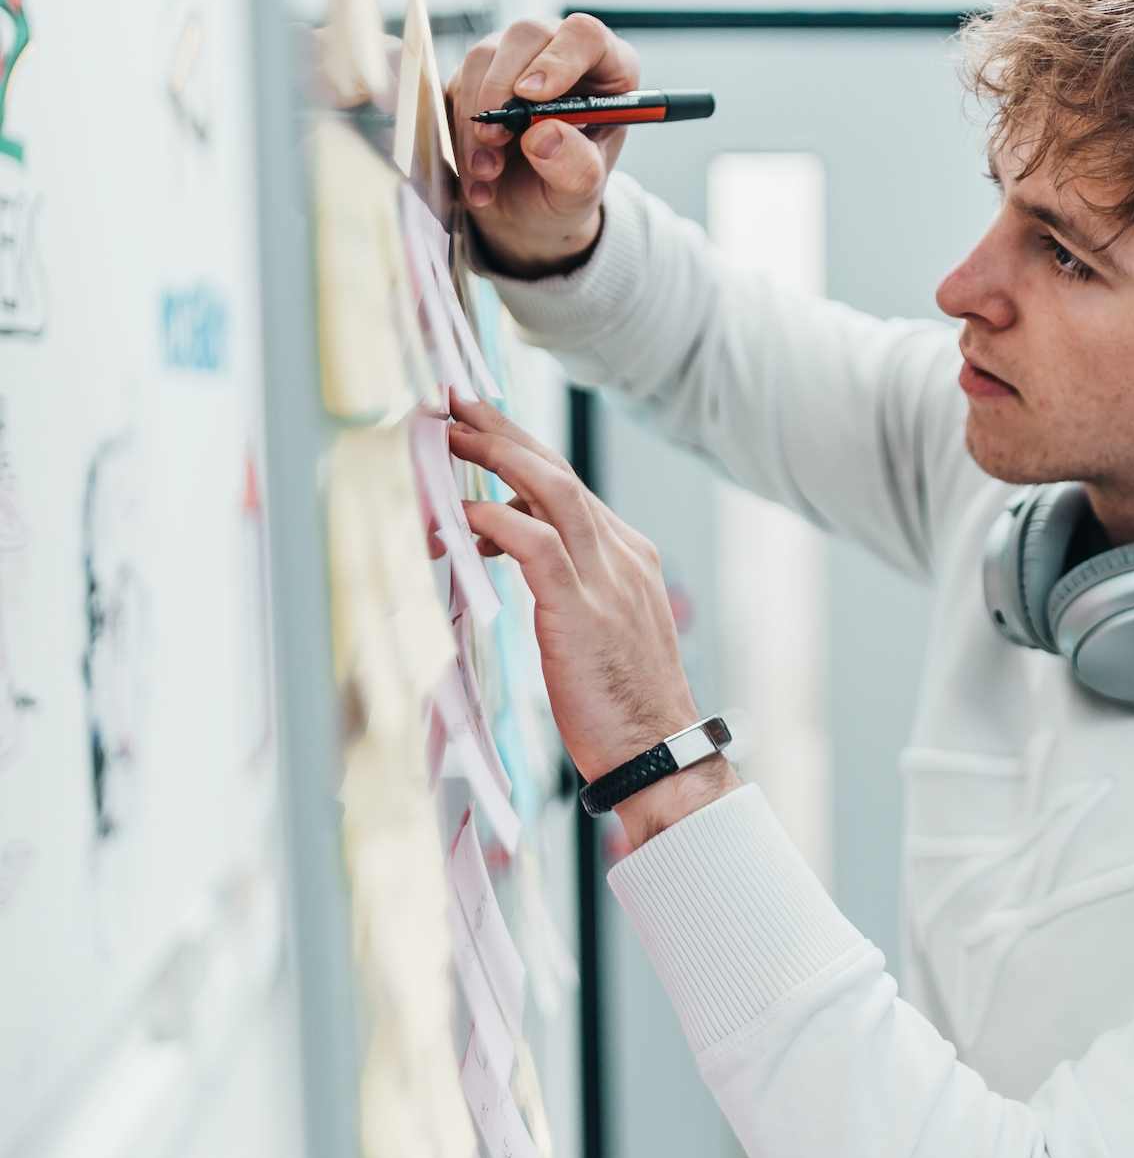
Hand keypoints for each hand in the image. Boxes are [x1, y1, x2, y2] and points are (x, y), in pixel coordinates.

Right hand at [450, 12, 639, 278]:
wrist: (529, 210)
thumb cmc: (566, 189)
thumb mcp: (582, 192)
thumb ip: (575, 167)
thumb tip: (543, 135)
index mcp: (606, 68)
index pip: (585, 36)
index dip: (558, 59)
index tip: (532, 96)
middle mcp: (558, 52)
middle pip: (526, 35)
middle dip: (502, 89)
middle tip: (495, 139)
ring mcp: (514, 59)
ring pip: (482, 58)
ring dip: (476, 119)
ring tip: (488, 172)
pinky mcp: (476, 77)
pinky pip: (456, 87)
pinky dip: (458, 134)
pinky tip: (477, 177)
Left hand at [452, 394, 739, 849]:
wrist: (659, 753)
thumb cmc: (622, 705)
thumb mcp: (597, 630)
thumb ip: (565, 583)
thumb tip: (509, 546)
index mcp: (628, 556)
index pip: (569, 485)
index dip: (523, 450)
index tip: (483, 426)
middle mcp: (622, 554)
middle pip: (558, 472)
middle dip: (505, 433)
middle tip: (457, 404)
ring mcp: (607, 578)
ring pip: (551, 491)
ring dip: (496, 456)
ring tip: (450, 436)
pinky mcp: (582, 608)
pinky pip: (536, 544)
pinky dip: (496, 521)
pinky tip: (462, 517)